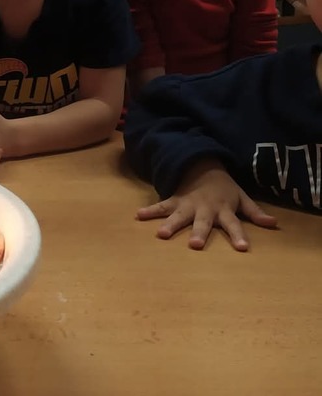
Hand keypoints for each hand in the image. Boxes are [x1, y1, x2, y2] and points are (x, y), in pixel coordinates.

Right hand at [136, 160, 277, 250]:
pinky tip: (138, 215)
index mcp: (223, 209)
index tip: (242, 248)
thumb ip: (254, 212)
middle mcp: (204, 209)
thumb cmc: (223, 188)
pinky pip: (161, 206)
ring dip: (171, 224)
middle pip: (202, 222)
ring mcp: (187, 204)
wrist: (202, 166)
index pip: (234, 224)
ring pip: (179, 216)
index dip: (238, 235)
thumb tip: (274, 224)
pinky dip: (150, 211)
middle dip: (199, 233)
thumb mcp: (241, 197)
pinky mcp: (174, 200)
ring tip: (161, 234)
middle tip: (195, 246)